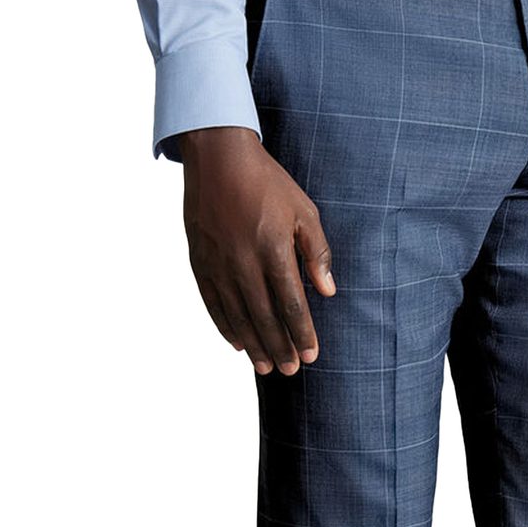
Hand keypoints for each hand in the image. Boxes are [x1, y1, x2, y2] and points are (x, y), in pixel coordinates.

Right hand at [179, 126, 335, 375]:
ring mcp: (218, 261)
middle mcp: (242, 259)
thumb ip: (317, 252)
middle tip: (292, 371)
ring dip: (253, 344)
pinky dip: (224, 325)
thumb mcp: (303, 210)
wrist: (217, 156)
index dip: (302, 331)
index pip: (291, 301)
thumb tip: (328, 291)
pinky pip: (212, 301)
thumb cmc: (268, 182)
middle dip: (280, 346)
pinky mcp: (199, 259)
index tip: (312, 354)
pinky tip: (237, 344)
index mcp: (273, 246)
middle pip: (264, 315)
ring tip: (266, 368)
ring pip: (237, 314)